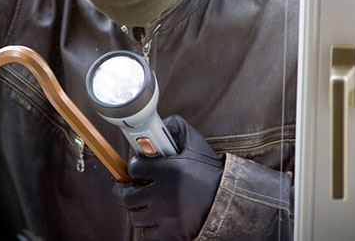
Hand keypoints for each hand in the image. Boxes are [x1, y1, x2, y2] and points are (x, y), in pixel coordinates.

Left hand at [113, 115, 223, 240]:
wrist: (230, 199)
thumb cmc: (210, 170)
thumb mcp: (195, 143)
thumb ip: (174, 128)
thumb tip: (153, 124)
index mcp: (169, 170)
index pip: (133, 168)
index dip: (135, 167)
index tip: (140, 169)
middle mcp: (165, 194)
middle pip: (125, 196)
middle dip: (125, 191)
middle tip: (132, 188)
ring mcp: (168, 217)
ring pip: (135, 217)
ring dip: (140, 210)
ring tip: (149, 203)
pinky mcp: (173, 234)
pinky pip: (148, 235)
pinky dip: (151, 229)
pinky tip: (159, 219)